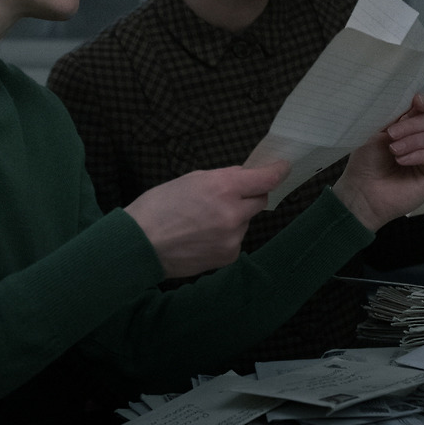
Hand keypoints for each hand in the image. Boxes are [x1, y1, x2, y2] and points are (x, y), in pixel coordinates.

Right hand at [125, 160, 289, 278]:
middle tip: (226, 197)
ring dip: (233, 219)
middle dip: (249, 196)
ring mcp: (232, 238)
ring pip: (244, 222)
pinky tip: (201, 237)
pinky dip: (225, 237)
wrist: (140, 244)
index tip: (282, 168)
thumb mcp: (190, 180)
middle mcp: (233, 213)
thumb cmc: (159, 206)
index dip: (277, 171)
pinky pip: (235, 240)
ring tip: (202, 222)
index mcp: (223, 187)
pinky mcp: (228, 256)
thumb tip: (244, 176)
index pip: (265, 179)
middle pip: (259, 201)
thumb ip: (222, 178)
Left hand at [331, 93, 423, 230]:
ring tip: (393, 152)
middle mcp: (421, 141)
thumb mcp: (376, 133)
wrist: (361, 192)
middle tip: (391, 136)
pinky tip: (402, 161)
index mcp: (407, 128)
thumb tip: (414, 99)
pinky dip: (419, 155)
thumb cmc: (365, 164)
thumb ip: (396, 117)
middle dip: (410, 125)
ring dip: (411, 142)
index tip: (416, 101)